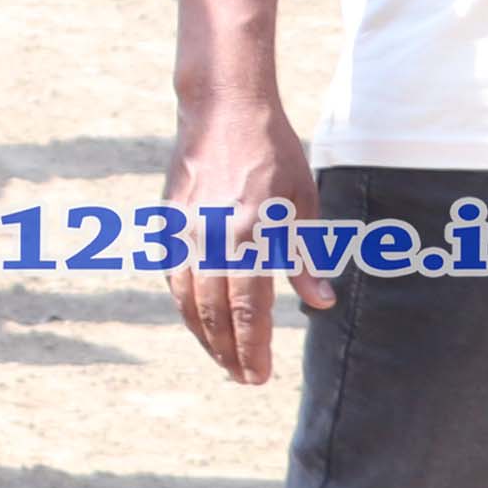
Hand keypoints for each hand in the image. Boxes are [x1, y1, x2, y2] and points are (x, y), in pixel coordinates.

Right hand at [168, 84, 331, 384]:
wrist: (223, 108)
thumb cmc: (273, 153)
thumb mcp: (303, 201)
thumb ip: (306, 257)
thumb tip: (319, 304)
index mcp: (252, 232)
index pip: (247, 308)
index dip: (253, 347)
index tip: (260, 375)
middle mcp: (213, 236)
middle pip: (214, 312)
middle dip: (229, 352)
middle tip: (244, 379)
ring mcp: (184, 230)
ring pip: (187, 299)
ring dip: (204, 336)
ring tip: (222, 360)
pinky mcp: (168, 222)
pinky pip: (173, 276)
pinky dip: (184, 305)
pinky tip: (198, 322)